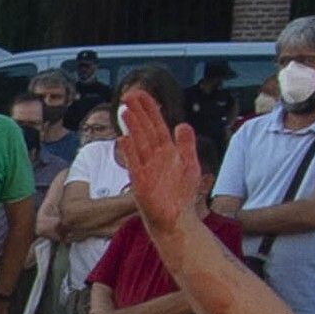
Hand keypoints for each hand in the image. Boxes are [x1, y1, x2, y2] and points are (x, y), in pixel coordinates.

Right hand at [113, 90, 208, 235]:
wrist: (176, 219)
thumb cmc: (182, 194)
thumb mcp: (190, 165)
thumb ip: (187, 145)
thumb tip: (182, 124)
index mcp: (167, 150)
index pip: (157, 124)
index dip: (150, 109)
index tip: (141, 94)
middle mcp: (154, 156)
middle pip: (145, 130)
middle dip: (137, 112)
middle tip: (128, 95)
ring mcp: (146, 168)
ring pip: (139, 142)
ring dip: (132, 127)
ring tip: (125, 111)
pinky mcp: (141, 182)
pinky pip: (134, 163)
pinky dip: (129, 151)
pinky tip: (124, 139)